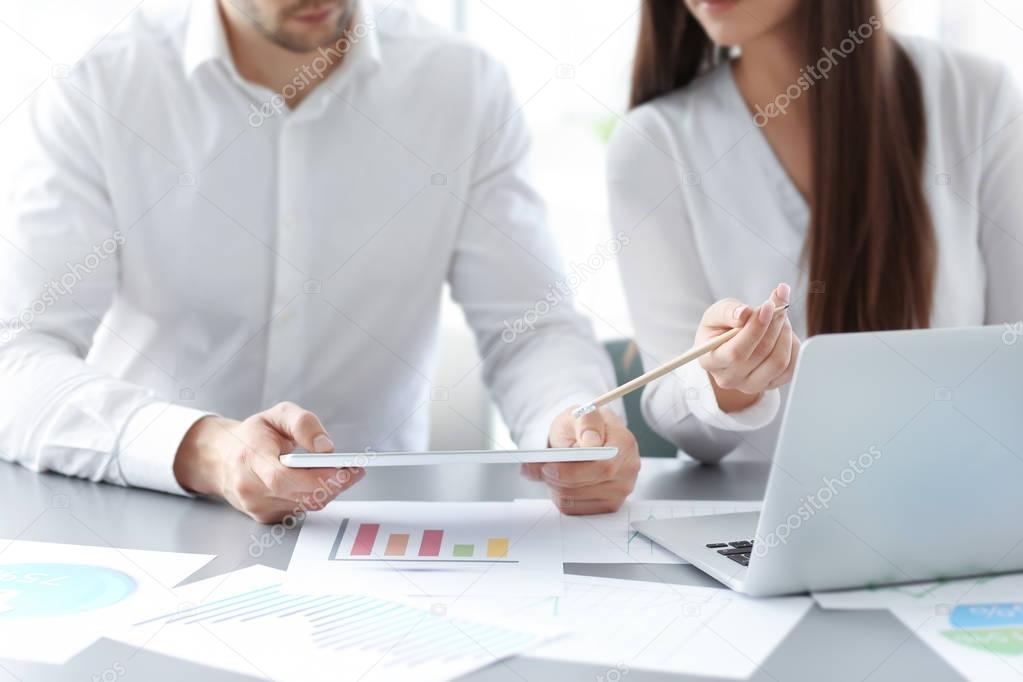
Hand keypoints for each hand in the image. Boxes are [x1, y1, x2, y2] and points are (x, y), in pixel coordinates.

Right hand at [173, 401, 364, 522]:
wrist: (221, 459)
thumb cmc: (252, 436)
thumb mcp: (277, 415)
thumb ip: (303, 423)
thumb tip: (326, 447)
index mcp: (250, 458)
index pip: (284, 477)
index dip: (318, 477)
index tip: (345, 469)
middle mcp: (250, 487)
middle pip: (300, 495)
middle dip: (334, 484)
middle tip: (355, 470)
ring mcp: (257, 506)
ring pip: (305, 505)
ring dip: (329, 490)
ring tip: (343, 473)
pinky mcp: (266, 517)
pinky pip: (300, 510)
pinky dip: (316, 497)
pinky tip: (323, 482)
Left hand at [521, 406, 639, 514]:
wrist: (588, 437)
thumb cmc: (583, 425)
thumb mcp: (581, 413)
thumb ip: (586, 423)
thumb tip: (590, 441)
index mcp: (624, 444)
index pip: (602, 467)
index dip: (572, 471)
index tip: (547, 466)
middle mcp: (627, 470)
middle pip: (586, 486)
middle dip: (556, 478)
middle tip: (535, 467)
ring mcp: (620, 491)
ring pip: (575, 499)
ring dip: (554, 486)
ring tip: (545, 470)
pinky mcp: (607, 505)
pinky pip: (573, 509)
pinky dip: (558, 495)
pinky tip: (557, 480)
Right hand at [697, 283, 799, 412]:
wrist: (727, 345)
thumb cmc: (719, 328)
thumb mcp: (716, 313)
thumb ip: (727, 311)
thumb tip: (743, 313)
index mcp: (710, 361)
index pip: (736, 352)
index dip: (756, 328)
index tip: (768, 305)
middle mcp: (729, 378)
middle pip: (761, 354)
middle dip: (774, 324)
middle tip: (779, 304)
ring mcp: (750, 385)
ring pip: (778, 362)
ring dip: (786, 334)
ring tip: (781, 317)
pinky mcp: (769, 385)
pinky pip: (790, 369)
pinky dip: (793, 347)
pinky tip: (785, 333)